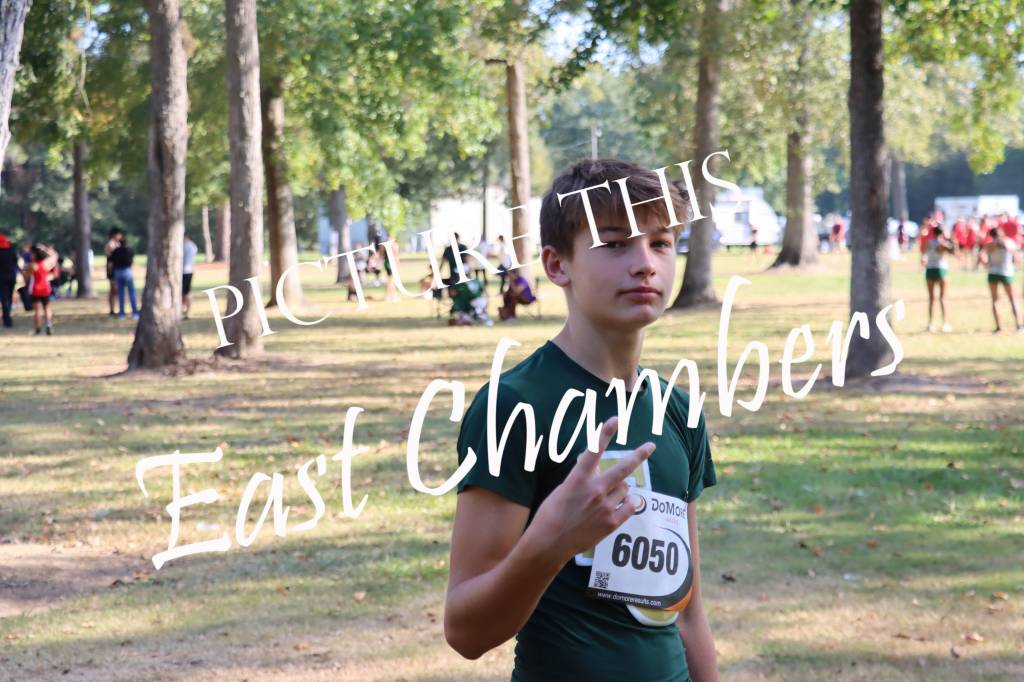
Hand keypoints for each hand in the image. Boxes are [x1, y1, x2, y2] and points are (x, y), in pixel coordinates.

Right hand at [526, 417, 654, 561]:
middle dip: (639, 454)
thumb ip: (582, 478)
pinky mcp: (611, 523)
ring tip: (608, 495)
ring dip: (621, 487)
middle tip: (651, 446)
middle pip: (623, 468)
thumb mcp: (563, 489)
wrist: (550, 543)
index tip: (615, 419)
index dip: (605, 433)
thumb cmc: (551, 514)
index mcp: (578, 479)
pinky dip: (628, 502)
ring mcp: (605, 507)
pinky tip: (622, 503)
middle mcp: (594, 490)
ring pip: (625, 488)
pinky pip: (629, 506)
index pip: (594, 451)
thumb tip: (596, 471)